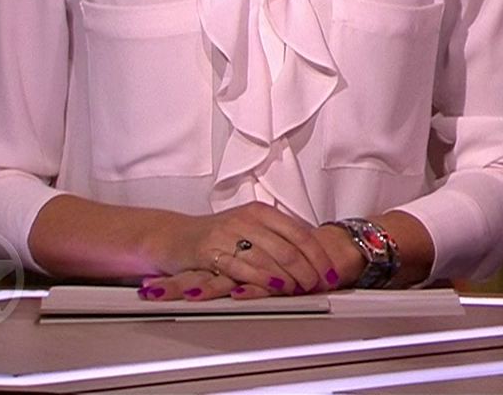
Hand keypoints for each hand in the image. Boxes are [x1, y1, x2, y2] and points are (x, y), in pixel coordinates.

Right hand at [150, 201, 349, 296]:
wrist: (173, 236)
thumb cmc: (216, 236)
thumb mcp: (249, 228)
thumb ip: (277, 238)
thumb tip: (312, 255)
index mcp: (262, 212)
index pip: (300, 233)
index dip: (318, 255)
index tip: (330, 271)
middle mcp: (248, 219)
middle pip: (288, 248)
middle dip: (307, 270)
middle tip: (318, 285)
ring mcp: (229, 233)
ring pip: (269, 258)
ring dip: (289, 278)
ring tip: (300, 290)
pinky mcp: (211, 250)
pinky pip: (242, 267)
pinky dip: (261, 279)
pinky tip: (273, 287)